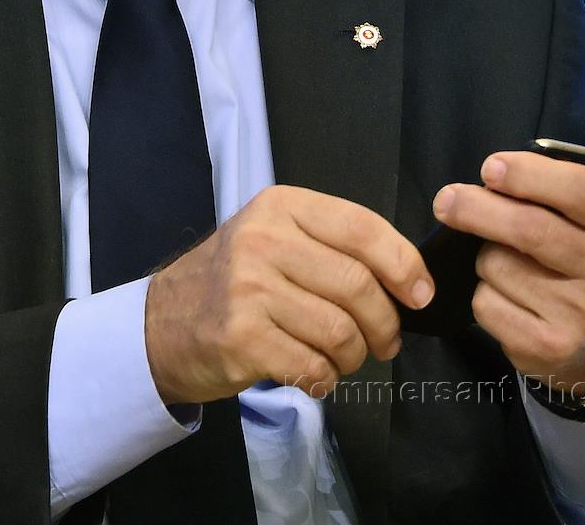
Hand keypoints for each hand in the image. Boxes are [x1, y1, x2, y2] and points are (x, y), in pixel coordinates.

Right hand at [144, 184, 433, 403]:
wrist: (163, 321)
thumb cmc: (234, 279)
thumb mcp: (277, 237)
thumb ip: (333, 246)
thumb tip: (409, 279)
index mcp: (281, 206)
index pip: (361, 227)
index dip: (403, 263)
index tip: (421, 294)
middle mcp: (264, 240)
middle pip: (357, 285)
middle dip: (385, 323)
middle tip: (384, 341)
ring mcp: (249, 289)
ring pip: (340, 331)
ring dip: (355, 356)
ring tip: (343, 357)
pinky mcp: (241, 338)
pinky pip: (312, 365)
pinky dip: (325, 377)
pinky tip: (312, 371)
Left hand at [431, 81, 584, 389]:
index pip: (579, 190)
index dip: (529, 176)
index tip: (490, 166)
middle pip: (529, 229)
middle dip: (479, 209)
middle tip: (446, 199)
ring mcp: (581, 312)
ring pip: (501, 266)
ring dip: (482, 252)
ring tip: (497, 251)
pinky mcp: (548, 347)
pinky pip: (489, 305)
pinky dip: (481, 294)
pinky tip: (503, 292)